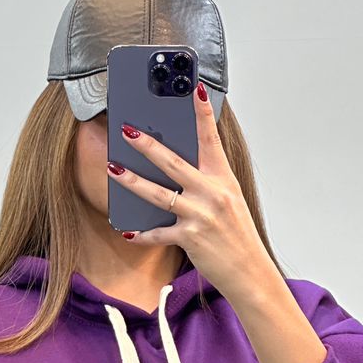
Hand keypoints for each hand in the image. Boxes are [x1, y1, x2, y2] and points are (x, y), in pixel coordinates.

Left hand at [106, 83, 270, 301]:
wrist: (250, 272)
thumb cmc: (237, 236)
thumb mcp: (229, 202)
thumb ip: (207, 183)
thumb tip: (176, 169)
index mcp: (223, 180)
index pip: (211, 140)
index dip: (202, 115)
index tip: (194, 89)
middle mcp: (212, 193)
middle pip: (173, 162)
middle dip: (147, 145)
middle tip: (127, 130)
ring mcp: (201, 215)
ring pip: (158, 194)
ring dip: (132, 181)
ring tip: (113, 169)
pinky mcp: (190, 238)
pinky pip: (158, 234)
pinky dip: (142, 234)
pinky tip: (127, 231)